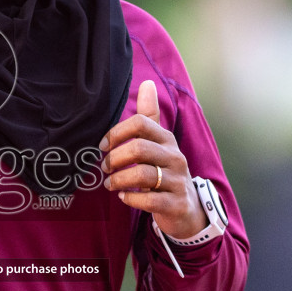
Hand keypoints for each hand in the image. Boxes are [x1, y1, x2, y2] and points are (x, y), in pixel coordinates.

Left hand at [99, 79, 207, 239]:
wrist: (187, 208)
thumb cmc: (165, 171)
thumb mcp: (159, 142)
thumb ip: (150, 116)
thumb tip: (147, 83)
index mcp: (167, 139)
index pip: (141, 123)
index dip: (117, 132)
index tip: (103, 146)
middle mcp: (175, 157)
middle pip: (139, 148)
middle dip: (115, 158)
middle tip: (104, 168)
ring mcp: (178, 181)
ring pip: (142, 174)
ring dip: (119, 180)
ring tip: (109, 184)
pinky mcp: (176, 203)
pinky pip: (150, 199)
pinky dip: (131, 198)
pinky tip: (123, 197)